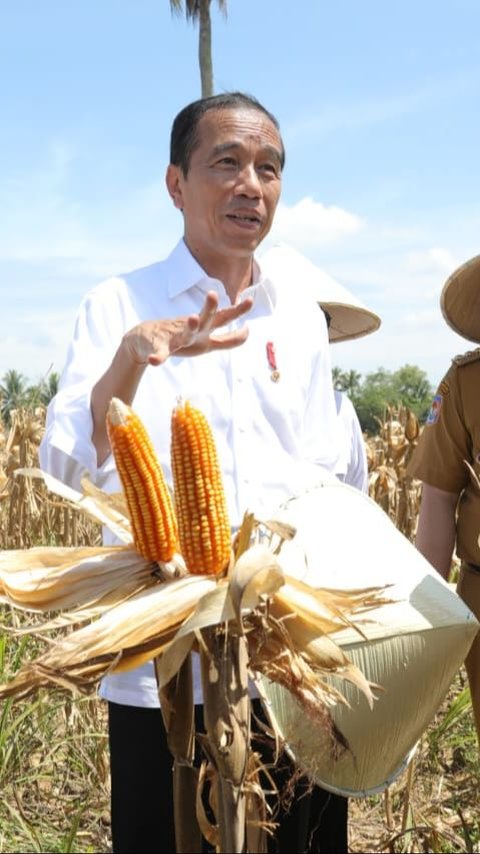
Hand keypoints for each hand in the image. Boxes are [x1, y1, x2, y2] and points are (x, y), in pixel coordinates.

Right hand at [122, 290, 253, 366]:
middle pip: (205, 319)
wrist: (144, 339)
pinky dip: (158, 357)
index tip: (250, 301)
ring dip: (190, 326)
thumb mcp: (207, 342)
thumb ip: (227, 340)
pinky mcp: (158, 348)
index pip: (224, 319)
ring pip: (185, 332)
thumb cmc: (180, 339)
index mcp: (204, 330)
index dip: (237, 312)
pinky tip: (155, 360)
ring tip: (193, 318)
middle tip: (213, 294)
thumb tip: (247, 333)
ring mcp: (175, 338)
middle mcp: (192, 331)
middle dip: (211, 307)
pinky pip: (160, 354)